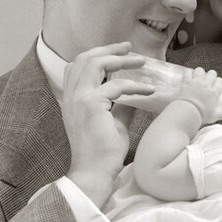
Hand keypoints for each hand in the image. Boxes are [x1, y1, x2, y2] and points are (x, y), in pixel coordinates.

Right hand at [62, 41, 153, 203]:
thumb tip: (137, 94)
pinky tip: (150, 91)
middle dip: (109, 49)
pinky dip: (135, 86)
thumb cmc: (103, 153)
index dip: (97, 54)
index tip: (119, 53)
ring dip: (120, 59)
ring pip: (96, 63)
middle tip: (129, 47)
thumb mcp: (114, 123)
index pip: (77, 66)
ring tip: (141, 61)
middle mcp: (72, 95)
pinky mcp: (91, 105)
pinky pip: (116, 86)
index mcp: (72, 99)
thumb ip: (122, 106)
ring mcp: (79, 99)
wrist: (94, 173)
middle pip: (84, 58)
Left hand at [175, 67, 221, 121]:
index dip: (218, 83)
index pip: (219, 81)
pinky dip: (188, 73)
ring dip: (199, 73)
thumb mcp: (214, 116)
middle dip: (210, 76)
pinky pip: (188, 72)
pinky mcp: (187, 82)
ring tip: (197, 78)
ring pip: (200, 70)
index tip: (215, 86)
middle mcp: (207, 85)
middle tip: (207, 81)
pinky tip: (188, 77)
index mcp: (214, 92)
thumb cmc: (201, 115)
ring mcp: (196, 82)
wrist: (189, 113)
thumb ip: (220, 111)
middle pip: (212, 73)